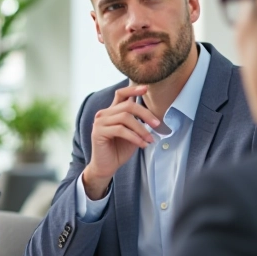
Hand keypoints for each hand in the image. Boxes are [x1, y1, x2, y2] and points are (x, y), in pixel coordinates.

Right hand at [82, 85, 159, 199]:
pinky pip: (120, 130)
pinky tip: (142, 144)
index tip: (146, 88)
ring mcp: (100, 122)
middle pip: (127, 106)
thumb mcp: (132, 133)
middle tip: (157, 125)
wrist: (107, 166)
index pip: (120, 94)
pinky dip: (134, 137)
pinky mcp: (98, 132)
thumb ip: (137, 122)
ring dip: (141, 129)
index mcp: (111, 112)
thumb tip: (151, 115)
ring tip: (150, 139)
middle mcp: (104, 114)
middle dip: (145, 114)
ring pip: (125, 117)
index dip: (133, 90)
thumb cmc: (119, 150)